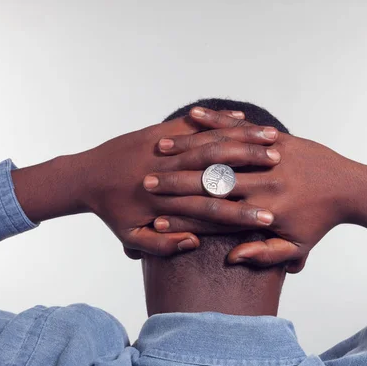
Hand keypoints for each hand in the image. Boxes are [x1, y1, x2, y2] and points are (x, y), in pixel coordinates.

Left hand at [68, 107, 282, 258]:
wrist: (84, 175)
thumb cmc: (110, 210)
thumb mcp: (130, 237)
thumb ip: (161, 246)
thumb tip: (192, 244)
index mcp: (163, 204)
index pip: (210, 210)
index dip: (241, 214)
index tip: (270, 219)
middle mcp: (167, 172)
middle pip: (217, 170)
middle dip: (252, 168)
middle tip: (282, 169)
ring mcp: (164, 148)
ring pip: (210, 142)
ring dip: (243, 141)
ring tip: (272, 142)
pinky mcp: (161, 130)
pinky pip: (195, 123)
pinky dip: (220, 120)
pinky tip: (244, 119)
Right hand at [143, 114, 366, 271]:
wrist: (350, 187)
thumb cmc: (320, 222)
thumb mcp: (297, 247)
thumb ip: (265, 255)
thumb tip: (232, 258)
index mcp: (263, 209)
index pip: (215, 213)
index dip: (184, 216)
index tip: (156, 218)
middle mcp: (263, 181)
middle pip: (211, 181)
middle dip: (175, 182)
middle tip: (147, 181)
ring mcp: (268, 156)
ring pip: (221, 151)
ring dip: (186, 148)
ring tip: (158, 148)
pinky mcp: (276, 138)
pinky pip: (241, 129)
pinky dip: (214, 120)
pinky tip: (190, 115)